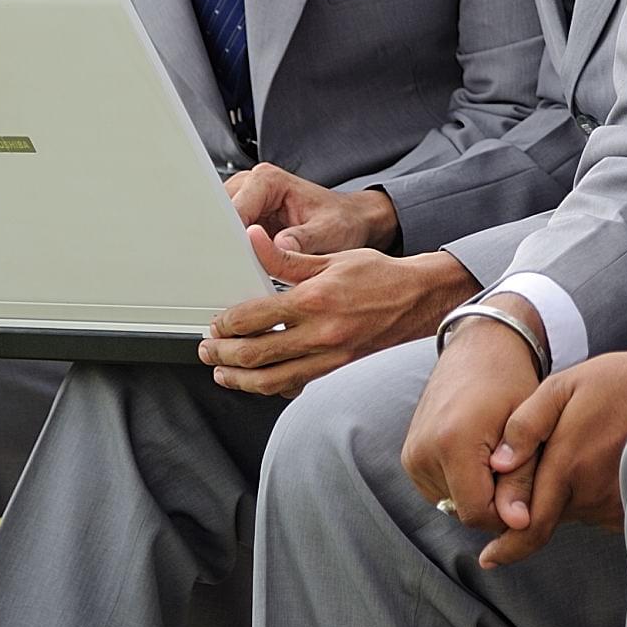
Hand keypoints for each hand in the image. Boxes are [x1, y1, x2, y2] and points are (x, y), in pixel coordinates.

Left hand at [200, 230, 478, 397]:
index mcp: (314, 300)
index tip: (216, 322)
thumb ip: (287, 257)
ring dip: (240, 379)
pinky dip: (271, 387)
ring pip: (271, 380)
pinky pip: (295, 385)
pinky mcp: (336, 369)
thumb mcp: (331, 257)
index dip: (226, 323)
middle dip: (223, 354)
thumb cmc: (378, 275)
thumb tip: (254, 240)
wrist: (418, 299)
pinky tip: (259, 381)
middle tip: (208, 349)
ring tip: (223, 373)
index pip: (254, 317)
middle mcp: (319, 333)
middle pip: (255, 354)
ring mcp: (328, 356)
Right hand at [224, 163, 398, 253]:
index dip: (231, 237)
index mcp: (268, 181)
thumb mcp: (327, 233)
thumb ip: (302, 240)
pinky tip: (247, 267)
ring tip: (247, 269)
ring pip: (221, 229)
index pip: (234, 210)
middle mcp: (252, 186)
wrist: (350, 222)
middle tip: (239, 270)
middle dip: (227, 245)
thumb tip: (279, 247)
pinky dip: (235, 253)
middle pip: (221, 218)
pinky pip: (229, 237)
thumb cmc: (342, 221)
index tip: (234, 261)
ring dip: (230, 250)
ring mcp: (246, 202)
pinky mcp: (246, 219)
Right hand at [402, 304, 546, 534]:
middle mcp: (422, 452)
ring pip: (454, 503)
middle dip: (496, 500)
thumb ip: (522, 478)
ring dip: (480, 491)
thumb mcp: (528, 426)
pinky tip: (481, 454)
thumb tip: (519, 526)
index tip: (531, 490)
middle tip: (518, 465)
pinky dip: (465, 482)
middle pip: (465, 510)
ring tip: (500, 455)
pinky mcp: (409, 456)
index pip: (477, 513)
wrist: (479, 347)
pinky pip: (443, 489)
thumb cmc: (511, 382)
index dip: (508, 513)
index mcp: (452, 443)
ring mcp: (411, 455)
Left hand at [478, 342, 626, 568]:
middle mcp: (592, 493)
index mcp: (568, 465)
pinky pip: (597, 511)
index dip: (507, 548)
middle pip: (548, 518)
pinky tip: (598, 460)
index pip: (530, 526)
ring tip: (583, 449)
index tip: (488, 560)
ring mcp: (615, 502)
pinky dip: (588, 495)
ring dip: (565, 495)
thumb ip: (525, 425)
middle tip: (551, 459)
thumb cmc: (615, 383)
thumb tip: (499, 465)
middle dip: (535, 503)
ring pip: (573, 514)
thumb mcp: (561, 388)